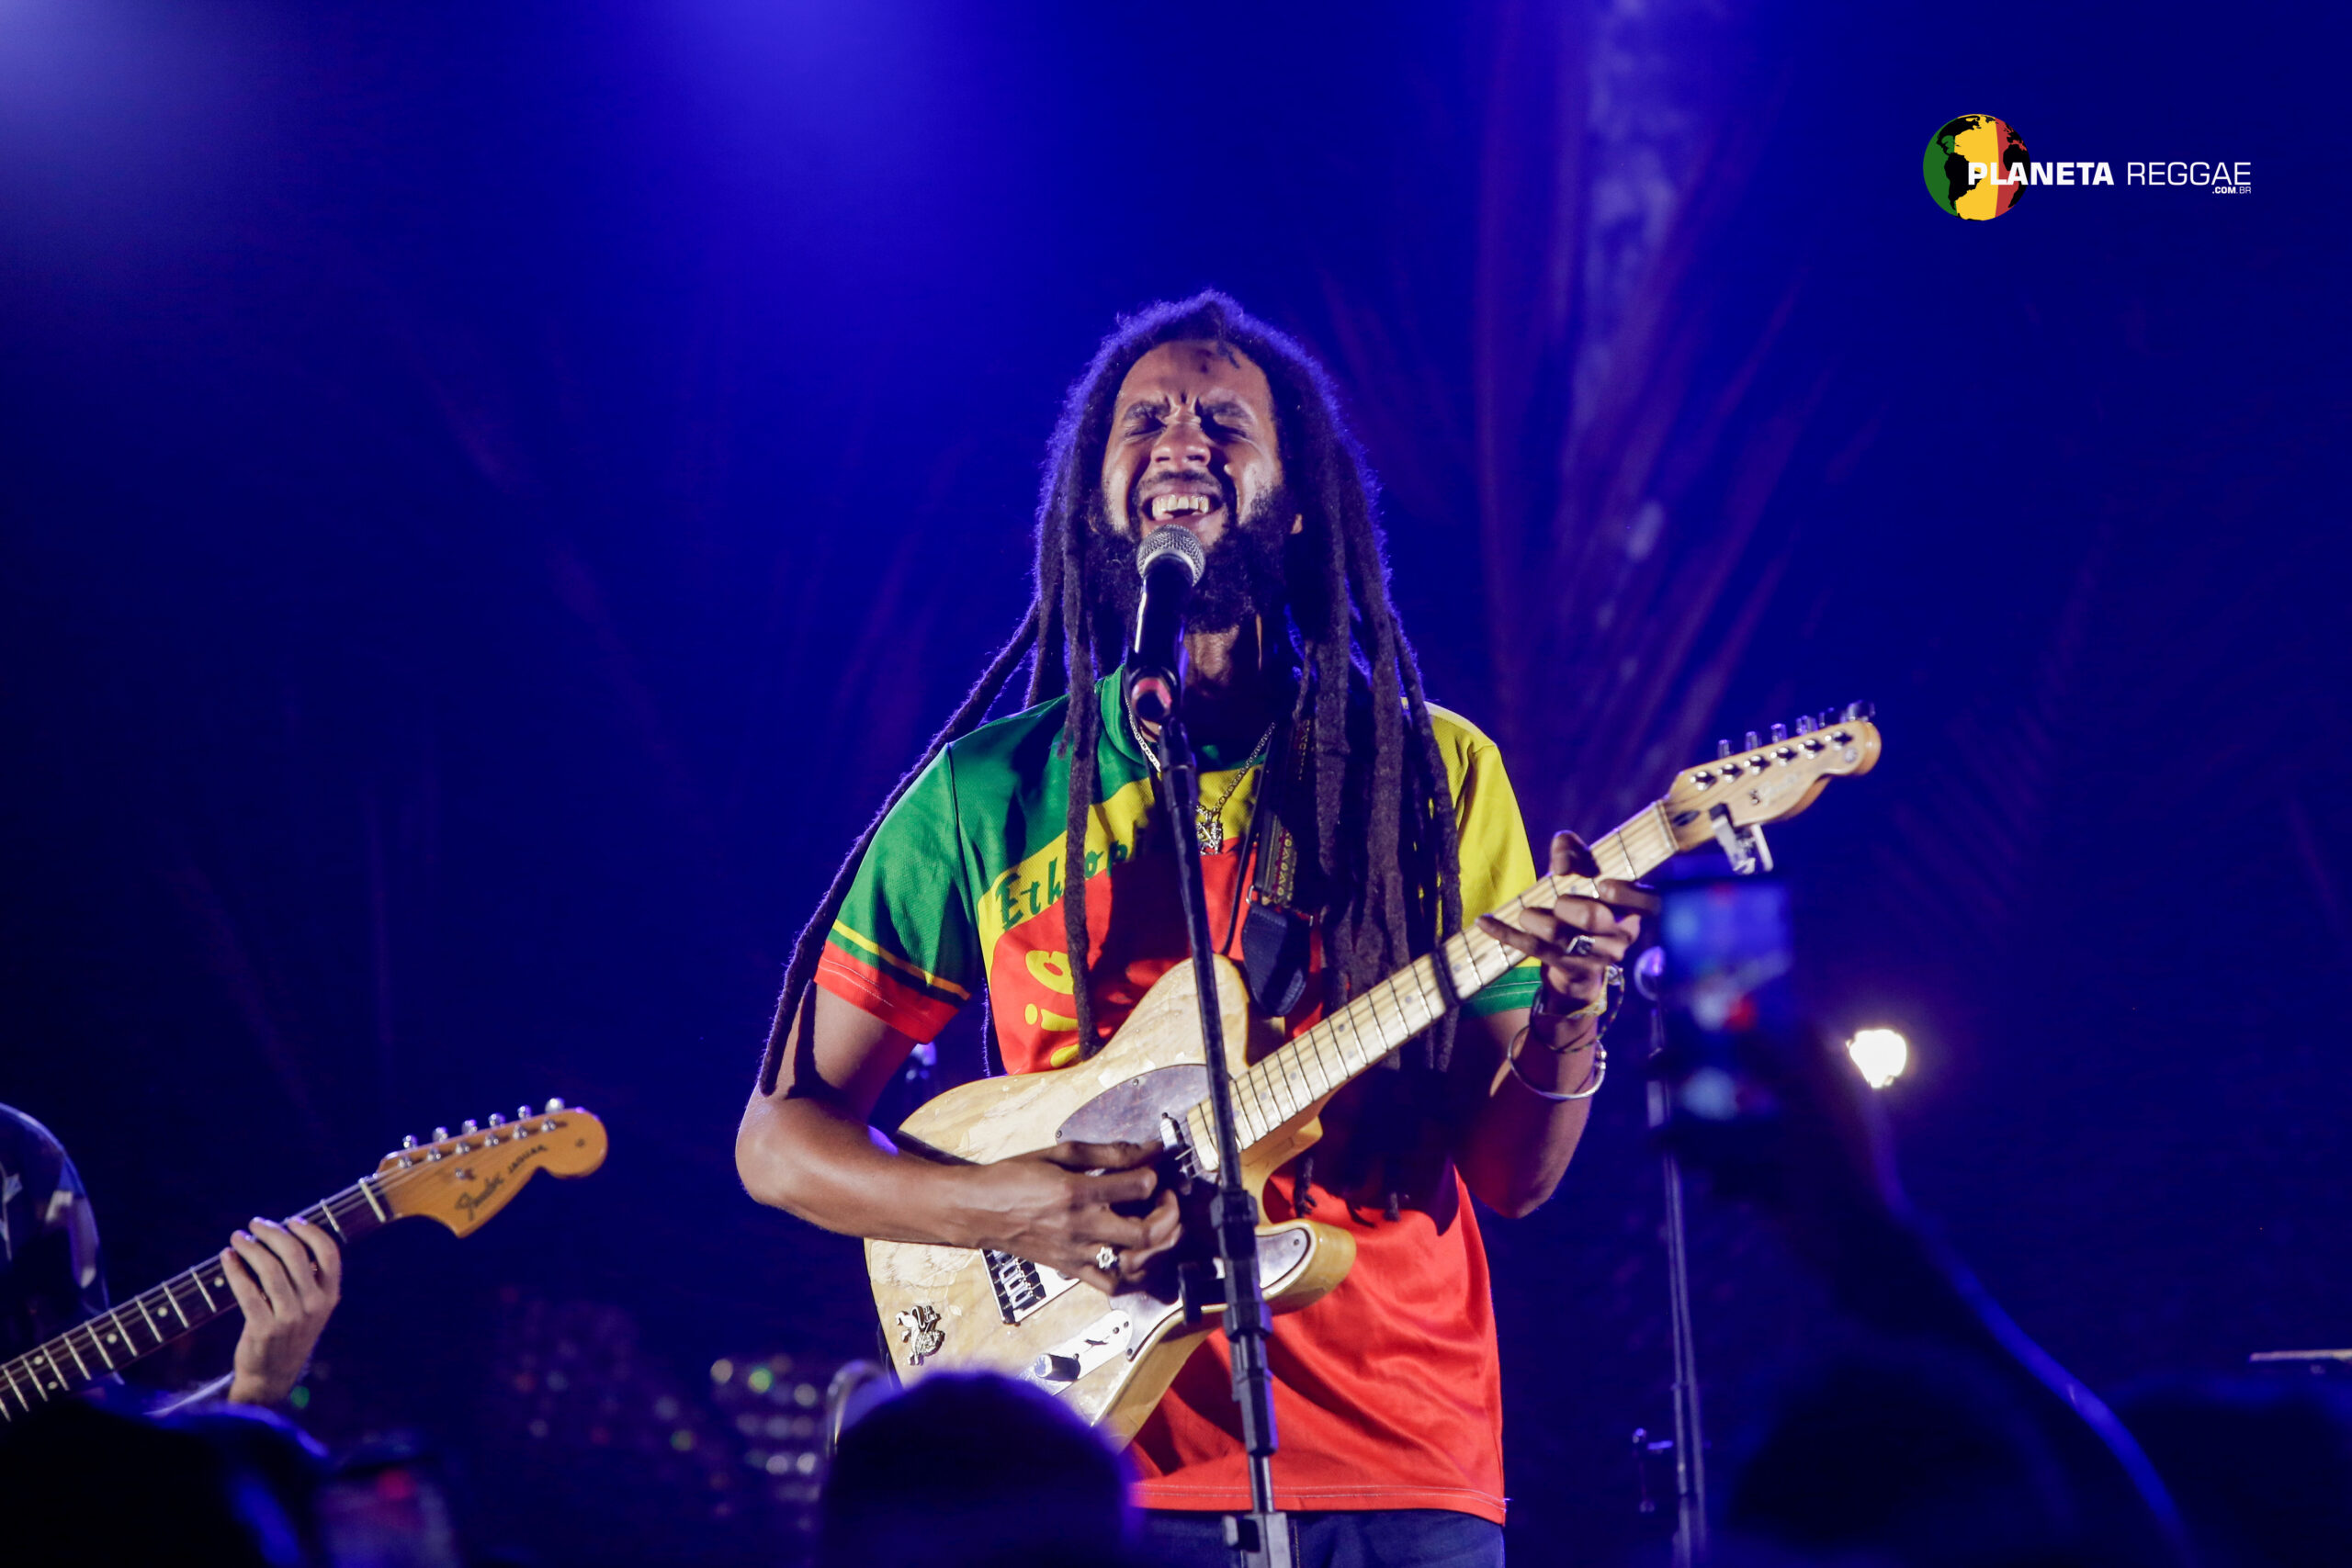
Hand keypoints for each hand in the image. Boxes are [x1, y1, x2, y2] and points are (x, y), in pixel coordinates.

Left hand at [220, 1216, 340, 1405]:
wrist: (272, 1375)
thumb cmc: (288, 1331)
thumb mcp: (309, 1306)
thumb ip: (305, 1276)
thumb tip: (281, 1234)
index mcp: (330, 1296)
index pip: (328, 1252)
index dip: (309, 1231)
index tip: (290, 1220)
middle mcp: (314, 1305)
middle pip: (295, 1255)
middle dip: (272, 1232)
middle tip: (255, 1223)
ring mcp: (290, 1318)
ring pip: (269, 1269)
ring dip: (250, 1247)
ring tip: (237, 1238)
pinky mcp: (263, 1329)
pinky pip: (247, 1291)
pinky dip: (234, 1269)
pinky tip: (226, 1257)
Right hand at [958, 1141, 1181, 1295]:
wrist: (980, 1210)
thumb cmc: (1016, 1176)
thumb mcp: (1061, 1153)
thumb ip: (1109, 1153)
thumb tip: (1148, 1149)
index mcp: (1076, 1192)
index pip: (1137, 1187)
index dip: (1155, 1176)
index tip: (1154, 1169)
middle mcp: (1079, 1227)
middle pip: (1144, 1233)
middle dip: (1169, 1215)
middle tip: (1169, 1200)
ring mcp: (1077, 1253)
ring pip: (1134, 1265)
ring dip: (1160, 1247)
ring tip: (1164, 1228)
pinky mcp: (1072, 1270)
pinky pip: (1113, 1285)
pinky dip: (1138, 1276)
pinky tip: (1145, 1258)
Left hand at [1478, 831, 1656, 1019]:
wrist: (1578, 956)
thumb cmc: (1582, 897)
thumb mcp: (1583, 869)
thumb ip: (1574, 851)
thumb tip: (1561, 864)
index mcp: (1634, 908)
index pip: (1651, 903)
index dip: (1629, 895)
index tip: (1603, 885)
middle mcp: (1620, 935)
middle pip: (1595, 918)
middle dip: (1571, 906)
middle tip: (1558, 901)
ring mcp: (1595, 957)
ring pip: (1562, 937)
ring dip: (1537, 921)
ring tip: (1526, 913)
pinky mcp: (1567, 968)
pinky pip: (1533, 950)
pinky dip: (1506, 933)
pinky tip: (1484, 922)